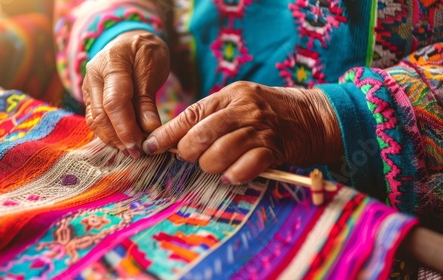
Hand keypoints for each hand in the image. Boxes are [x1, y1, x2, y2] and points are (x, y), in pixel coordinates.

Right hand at [83, 30, 169, 157]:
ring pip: (95, 121)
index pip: (114, 102)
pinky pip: (96, 120)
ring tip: (132, 151)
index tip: (141, 144)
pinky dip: (109, 134)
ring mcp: (89, 87)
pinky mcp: (90, 98)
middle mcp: (93, 76)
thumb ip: (147, 100)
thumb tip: (149, 129)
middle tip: (137, 153)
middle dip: (119, 138)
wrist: (133, 41)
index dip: (126, 127)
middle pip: (101, 115)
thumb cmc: (146, 52)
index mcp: (110, 63)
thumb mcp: (153, 69)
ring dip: (113, 139)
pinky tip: (124, 143)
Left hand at [142, 81, 343, 183]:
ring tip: (215, 166)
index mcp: (229, 96)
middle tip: (192, 157)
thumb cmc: (266, 110)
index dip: (167, 133)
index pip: (191, 114)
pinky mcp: (274, 149)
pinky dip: (234, 175)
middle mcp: (242, 110)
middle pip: (202, 136)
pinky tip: (231, 175)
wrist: (311, 115)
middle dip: (189, 153)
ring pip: (219, 153)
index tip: (150, 146)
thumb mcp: (238, 101)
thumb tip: (175, 139)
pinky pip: (246, 167)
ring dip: (211, 166)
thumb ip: (210, 116)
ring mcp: (259, 130)